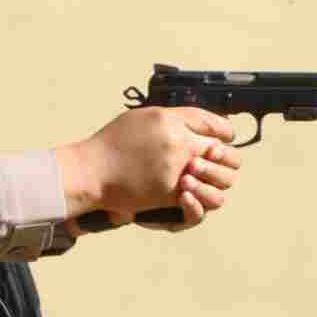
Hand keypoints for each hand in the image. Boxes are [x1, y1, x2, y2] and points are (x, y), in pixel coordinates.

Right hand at [57, 107, 241, 229]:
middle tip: (216, 159)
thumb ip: (172, 119)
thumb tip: (196, 124)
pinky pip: (202, 199)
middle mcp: (180, 143)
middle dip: (225, 157)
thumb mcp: (141, 118)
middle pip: (225, 151)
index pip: (215, 123)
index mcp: (172, 121)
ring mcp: (178, 169)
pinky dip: (200, 198)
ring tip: (202, 178)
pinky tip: (189, 193)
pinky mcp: (171, 193)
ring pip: (221, 178)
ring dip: (217, 178)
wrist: (91, 171)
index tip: (224, 136)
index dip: (223, 130)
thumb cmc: (110, 145)